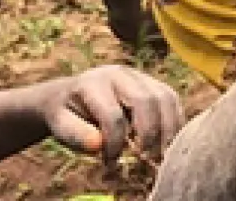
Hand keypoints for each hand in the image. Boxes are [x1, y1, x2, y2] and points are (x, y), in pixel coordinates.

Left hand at [43, 66, 183, 163]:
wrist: (71, 96)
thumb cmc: (67, 115)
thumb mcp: (60, 124)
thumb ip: (75, 134)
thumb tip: (98, 145)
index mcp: (93, 83)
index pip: (113, 115)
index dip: (115, 144)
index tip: (110, 162)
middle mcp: (120, 73)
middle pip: (146, 101)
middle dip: (149, 135)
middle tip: (145, 159)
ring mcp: (139, 76)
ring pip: (166, 98)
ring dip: (169, 129)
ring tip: (161, 154)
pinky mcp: (153, 83)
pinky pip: (172, 100)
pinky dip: (175, 123)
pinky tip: (167, 142)